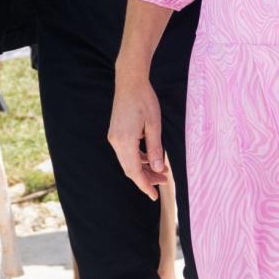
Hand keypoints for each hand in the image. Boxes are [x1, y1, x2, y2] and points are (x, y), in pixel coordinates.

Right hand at [108, 68, 168, 199]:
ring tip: (161, 171)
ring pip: (128, 161)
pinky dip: (138, 158)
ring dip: (143, 169)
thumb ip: (155, 148)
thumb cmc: (144, 100)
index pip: (135, 171)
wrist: (129, 82)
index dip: (145, 185)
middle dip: (146, 179)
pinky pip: (126, 152)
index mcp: (125, 141)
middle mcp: (116, 141)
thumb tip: (158, 170)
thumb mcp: (154, 125)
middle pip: (130, 169)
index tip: (154, 196)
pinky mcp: (116, 133)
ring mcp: (114, 137)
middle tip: (163, 183)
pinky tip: (151, 159)